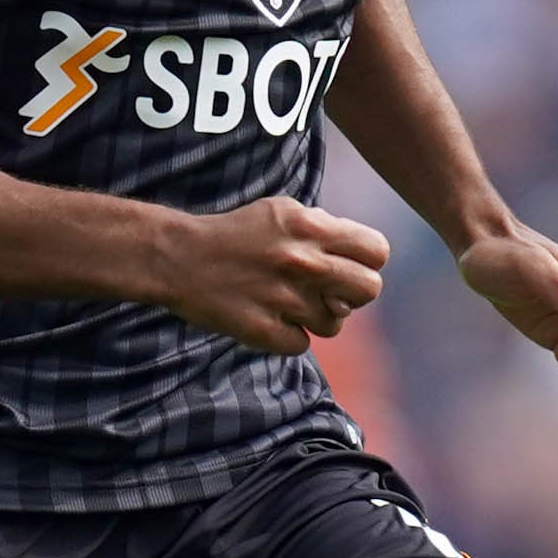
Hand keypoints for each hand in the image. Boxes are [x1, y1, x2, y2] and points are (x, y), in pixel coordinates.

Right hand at [162, 197, 388, 353]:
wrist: (179, 257)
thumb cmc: (237, 234)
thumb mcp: (282, 212)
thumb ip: (324, 229)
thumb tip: (361, 253)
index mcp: (310, 228)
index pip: (377, 252)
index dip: (368, 262)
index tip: (351, 266)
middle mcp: (303, 262)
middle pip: (369, 291)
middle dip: (353, 294)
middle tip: (329, 292)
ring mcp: (284, 299)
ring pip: (335, 324)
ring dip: (317, 318)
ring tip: (289, 303)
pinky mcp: (264, 330)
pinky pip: (301, 344)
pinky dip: (288, 336)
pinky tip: (270, 318)